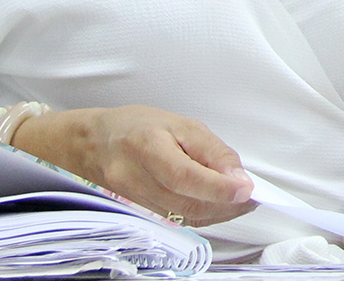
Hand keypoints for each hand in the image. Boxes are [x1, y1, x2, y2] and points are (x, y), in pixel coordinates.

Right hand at [10, 106, 253, 224]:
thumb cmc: (135, 127)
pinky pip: (178, 221)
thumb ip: (211, 150)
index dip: (218, 187)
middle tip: (251, 196)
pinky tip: (218, 206)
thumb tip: (237, 177)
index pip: (184, 176)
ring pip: (185, 217)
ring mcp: (136, 201)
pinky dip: (203, 216)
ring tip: (239, 200)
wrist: (92, 145)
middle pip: (187, 203)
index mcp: (146, 146)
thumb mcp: (179, 123)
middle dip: (226, 204)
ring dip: (219, 213)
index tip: (246, 189)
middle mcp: (136, 179)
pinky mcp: (141, 214)